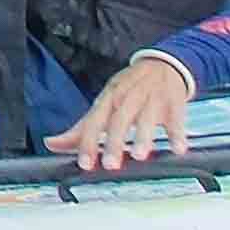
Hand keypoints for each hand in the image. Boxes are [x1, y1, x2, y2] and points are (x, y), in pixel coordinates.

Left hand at [52, 51, 197, 171]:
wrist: (162, 65)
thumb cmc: (128, 90)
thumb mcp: (103, 104)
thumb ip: (80, 128)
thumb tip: (51, 144)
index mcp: (108, 99)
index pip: (94, 122)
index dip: (88, 143)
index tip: (85, 163)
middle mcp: (127, 98)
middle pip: (118, 120)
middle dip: (114, 142)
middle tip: (111, 164)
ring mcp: (151, 99)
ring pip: (146, 117)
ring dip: (143, 136)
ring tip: (139, 155)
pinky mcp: (173, 103)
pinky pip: (176, 119)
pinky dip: (177, 134)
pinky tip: (178, 149)